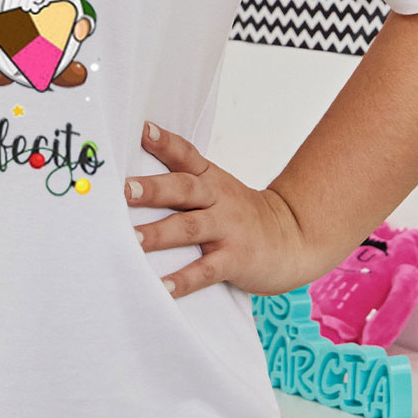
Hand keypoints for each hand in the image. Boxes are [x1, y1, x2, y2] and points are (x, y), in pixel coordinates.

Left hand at [129, 120, 325, 298]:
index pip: (185, 155)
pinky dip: (183, 280)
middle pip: (183, 189)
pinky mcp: (235, 259)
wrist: (294, 238)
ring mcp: (228, 229)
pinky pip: (206, 270)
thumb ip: (182, 181)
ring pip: (190, 228)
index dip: (164, 142)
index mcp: (210, 179)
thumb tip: (131, 180)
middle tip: (123, 190)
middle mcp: (218, 199)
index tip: (141, 129)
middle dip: (152, 189)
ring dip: (159, 234)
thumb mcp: (217, 189)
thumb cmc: (241, 215)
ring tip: (132, 240)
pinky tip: (162, 288)